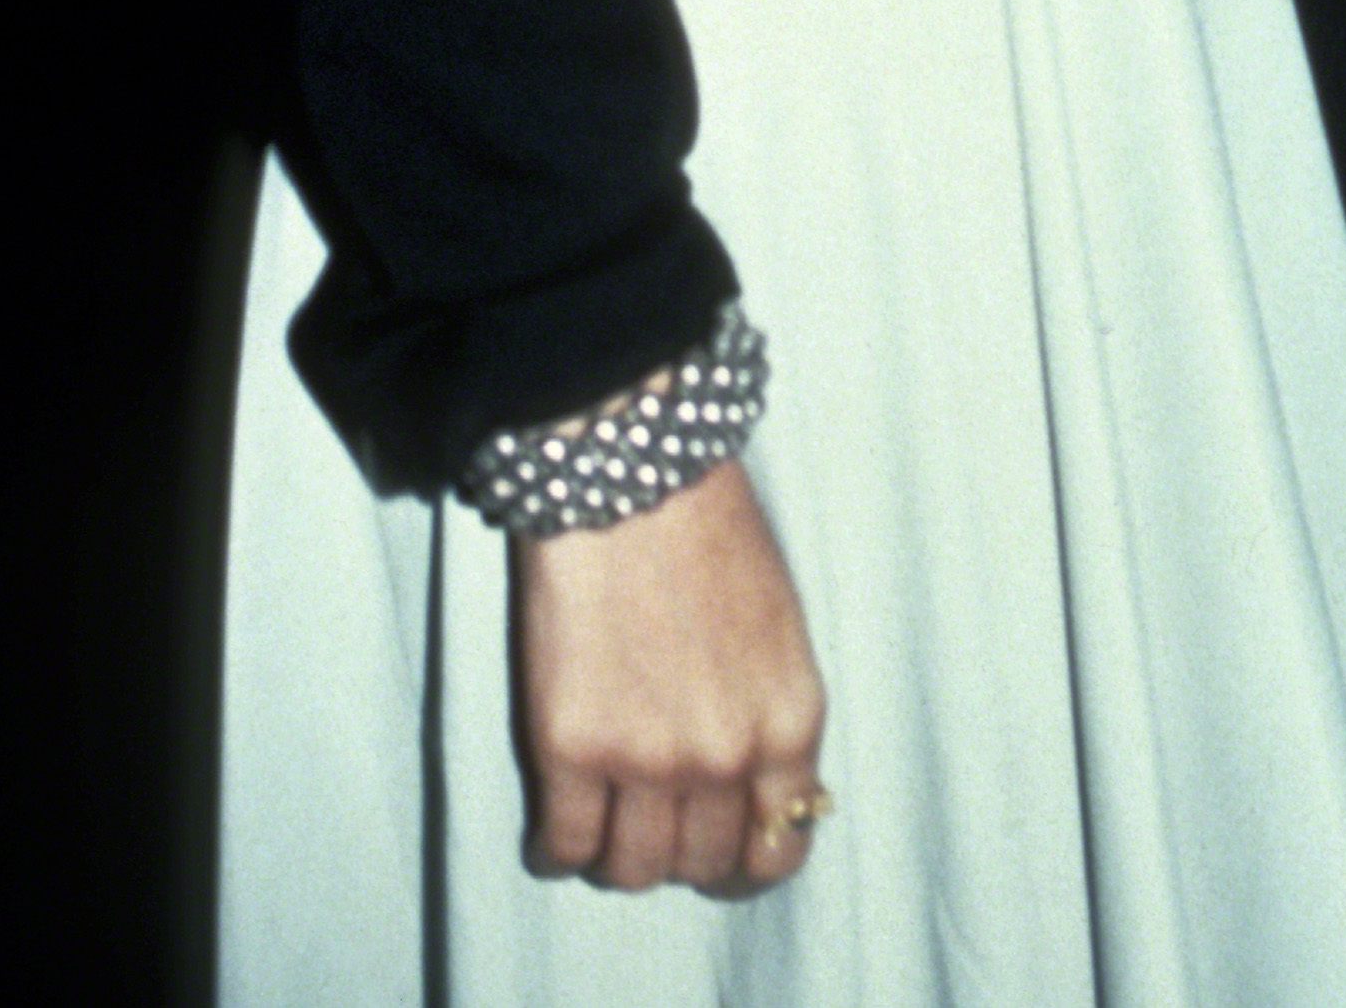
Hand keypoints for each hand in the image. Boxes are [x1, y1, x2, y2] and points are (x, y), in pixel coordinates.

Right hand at [512, 455, 827, 892]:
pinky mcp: (571, 749)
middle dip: (679, 853)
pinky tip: (556, 825)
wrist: (633, 475)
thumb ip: (770, 718)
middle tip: (653, 823)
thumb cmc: (710, 533)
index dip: (744, 860)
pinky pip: (564, 847)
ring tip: (602, 820)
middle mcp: (725, 755)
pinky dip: (556, 850)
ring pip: (632, 870)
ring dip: (617, 856)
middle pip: (700, 866)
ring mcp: (646, 759)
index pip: (779, 851)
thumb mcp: (779, 632)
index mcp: (789, 722)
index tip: (718, 849)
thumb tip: (756, 791)